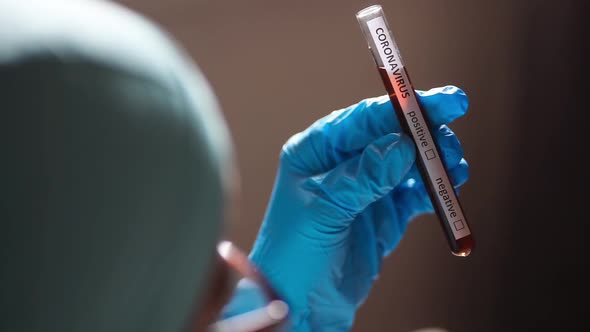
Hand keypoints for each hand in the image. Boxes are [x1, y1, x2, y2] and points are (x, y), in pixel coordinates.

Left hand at [249, 86, 468, 330]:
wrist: (299, 304)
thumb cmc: (294, 254)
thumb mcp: (323, 213)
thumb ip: (362, 179)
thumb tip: (401, 145)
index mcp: (316, 151)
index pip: (363, 119)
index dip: (403, 107)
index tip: (443, 102)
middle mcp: (341, 163)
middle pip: (391, 135)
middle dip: (425, 135)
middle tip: (450, 144)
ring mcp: (365, 187)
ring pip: (408, 162)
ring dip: (434, 163)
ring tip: (454, 169)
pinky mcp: (383, 212)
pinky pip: (414, 193)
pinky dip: (432, 190)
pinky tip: (446, 190)